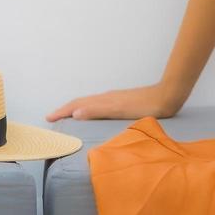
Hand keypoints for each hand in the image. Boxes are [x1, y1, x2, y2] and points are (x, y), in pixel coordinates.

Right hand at [46, 83, 181, 122]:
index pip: (77, 105)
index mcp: (103, 100)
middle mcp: (106, 98)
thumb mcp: (120, 110)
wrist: (166, 97)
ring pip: (89, 104)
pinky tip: (93, 115)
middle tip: (52, 118)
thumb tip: (75, 114)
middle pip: (80, 103)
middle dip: (65, 110)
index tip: (48, 118)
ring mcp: (114, 99)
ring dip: (75, 110)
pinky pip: (98, 106)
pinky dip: (88, 110)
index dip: (62, 111)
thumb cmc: (145, 106)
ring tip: (67, 117)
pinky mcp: (122, 102)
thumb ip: (98, 111)